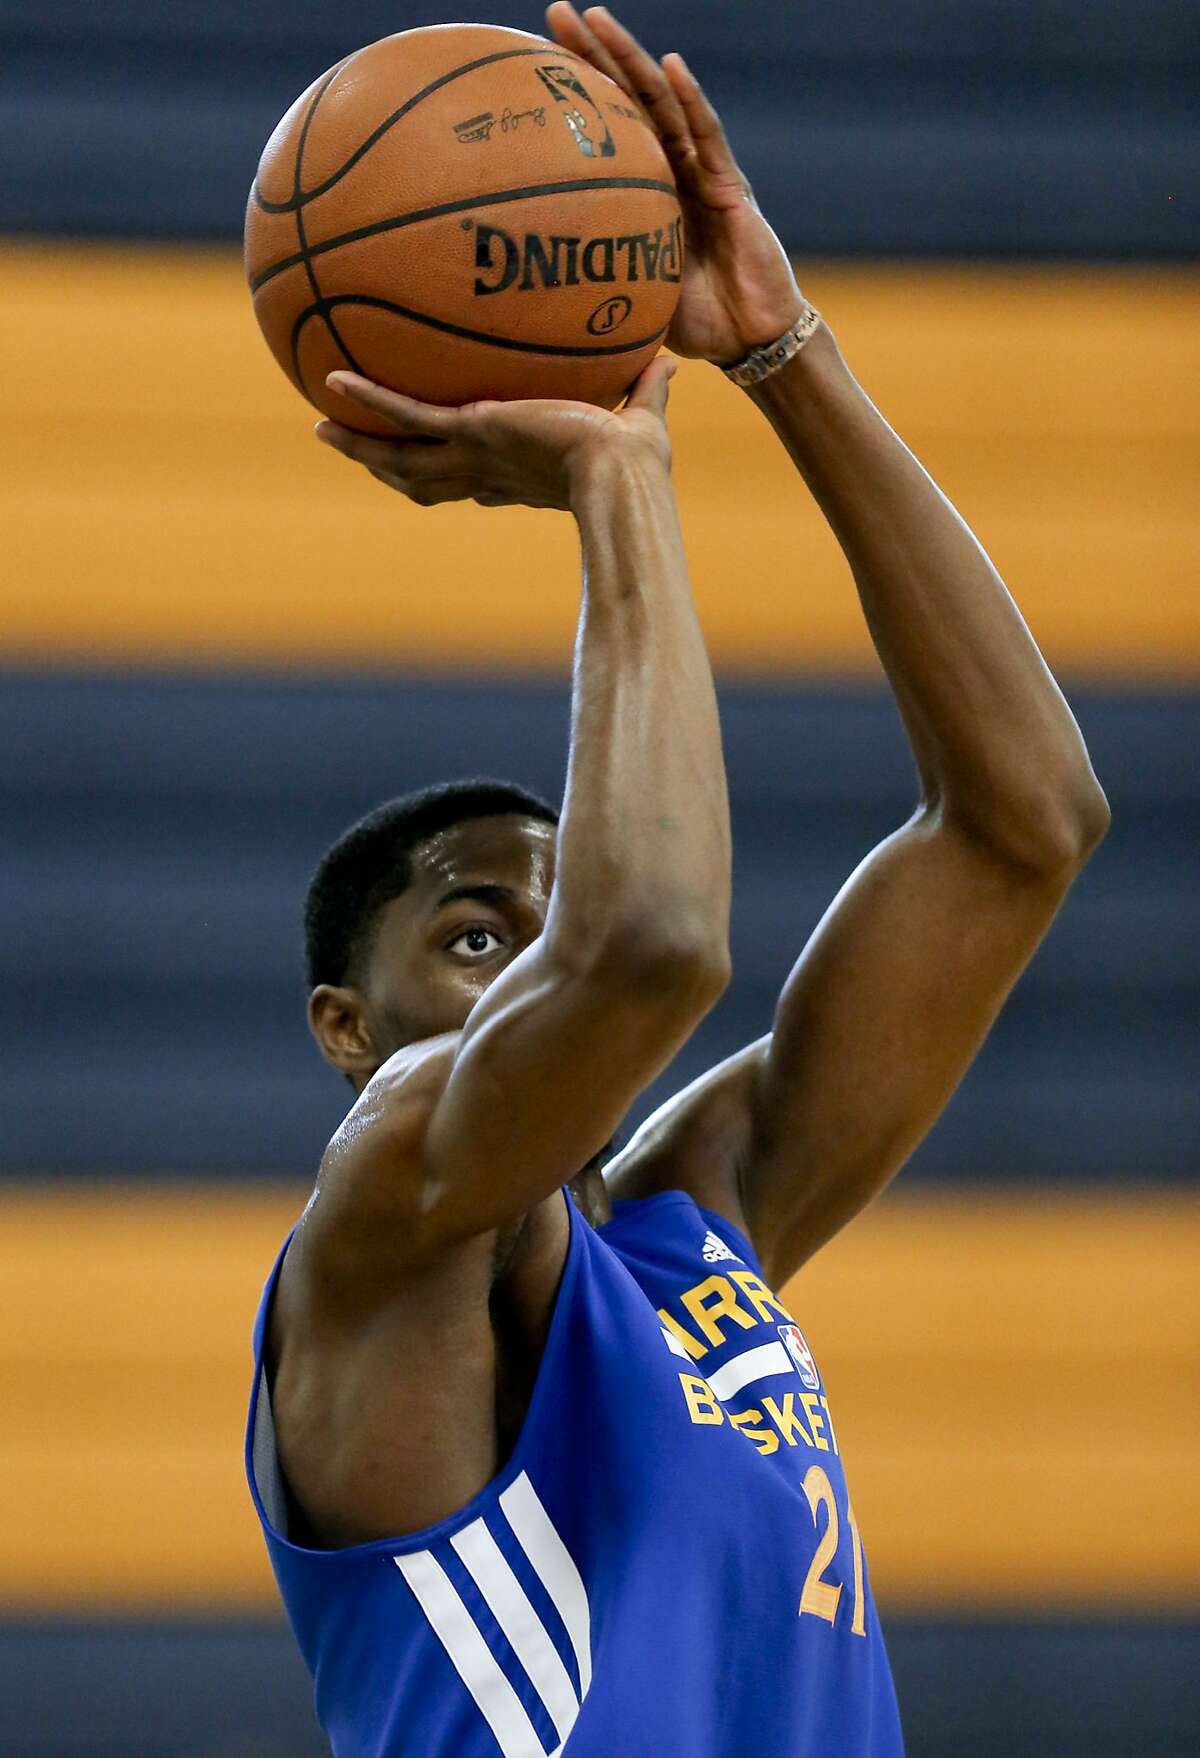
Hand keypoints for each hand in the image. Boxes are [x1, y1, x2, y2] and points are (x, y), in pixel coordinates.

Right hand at [316, 355, 676, 511]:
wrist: (621, 473)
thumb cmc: (640, 464)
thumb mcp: (643, 419)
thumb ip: (648, 391)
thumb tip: (669, 361)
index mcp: (520, 477)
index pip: (478, 482)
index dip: (455, 478)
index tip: (440, 466)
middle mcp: (489, 472)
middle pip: (424, 478)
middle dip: (388, 468)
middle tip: (356, 451)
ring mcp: (474, 456)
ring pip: (402, 459)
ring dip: (362, 447)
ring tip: (322, 429)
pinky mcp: (471, 434)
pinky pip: (407, 416)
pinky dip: (369, 400)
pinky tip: (333, 378)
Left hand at [545, 4, 805, 365]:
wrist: (750, 341)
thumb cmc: (697, 324)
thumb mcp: (633, 302)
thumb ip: (598, 286)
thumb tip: (535, 301)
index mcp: (646, 194)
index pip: (605, 131)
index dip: (574, 95)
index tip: (533, 60)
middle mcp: (673, 171)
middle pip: (628, 100)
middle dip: (594, 54)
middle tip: (556, 11)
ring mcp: (703, 174)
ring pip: (663, 104)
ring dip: (631, 59)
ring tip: (597, 19)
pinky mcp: (732, 187)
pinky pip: (709, 137)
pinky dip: (690, 100)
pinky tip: (670, 66)